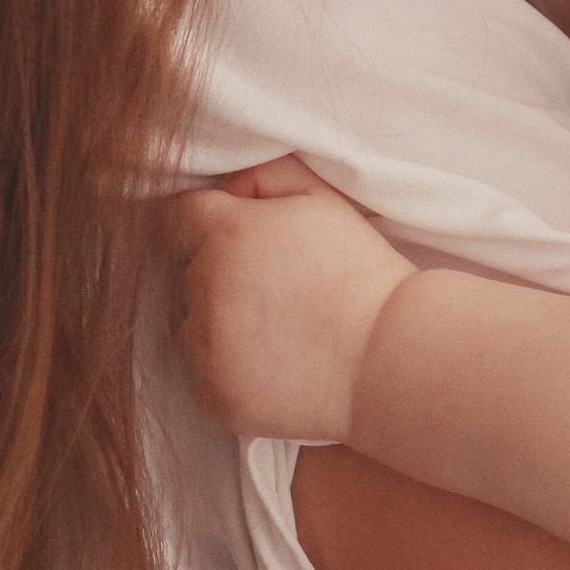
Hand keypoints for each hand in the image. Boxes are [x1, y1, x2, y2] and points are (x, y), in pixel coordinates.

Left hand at [160, 158, 410, 443]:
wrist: (390, 357)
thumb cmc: (361, 273)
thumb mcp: (322, 200)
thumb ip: (265, 175)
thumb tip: (228, 185)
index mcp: (226, 235)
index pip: (180, 218)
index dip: (214, 224)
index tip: (246, 242)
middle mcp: (205, 291)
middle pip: (184, 272)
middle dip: (216, 273)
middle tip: (273, 287)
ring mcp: (207, 349)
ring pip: (189, 325)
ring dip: (216, 323)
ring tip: (275, 328)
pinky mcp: (214, 395)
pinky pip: (202, 372)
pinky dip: (227, 368)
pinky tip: (274, 361)